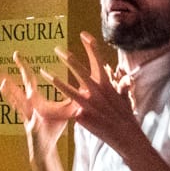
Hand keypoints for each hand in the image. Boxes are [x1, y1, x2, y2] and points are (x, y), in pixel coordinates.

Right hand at [0, 52, 76, 161]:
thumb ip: (71, 100)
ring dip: (11, 91)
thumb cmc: (52, 129)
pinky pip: (25, 118)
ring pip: (17, 100)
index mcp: (34, 99)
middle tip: (14, 53)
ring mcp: (28, 114)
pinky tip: (15, 114)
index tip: (16, 54)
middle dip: (20, 69)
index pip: (29, 79)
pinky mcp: (31, 126)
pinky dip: (20, 114)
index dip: (24, 67)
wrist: (44, 148)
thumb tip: (85, 89)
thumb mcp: (64, 112)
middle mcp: (28, 104)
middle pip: (23, 83)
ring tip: (3, 81)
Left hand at [42, 33, 143, 155]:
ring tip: (43, 72)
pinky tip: (49, 109)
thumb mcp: (121, 97)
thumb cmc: (125, 117)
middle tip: (57, 49)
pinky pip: (69, 110)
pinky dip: (62, 108)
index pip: (98, 60)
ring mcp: (88, 105)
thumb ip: (115, 86)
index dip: (91, 46)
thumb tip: (116, 75)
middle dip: (68, 59)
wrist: (126, 137)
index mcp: (107, 84)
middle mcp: (97, 92)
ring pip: (68, 90)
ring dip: (56, 80)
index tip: (83, 34)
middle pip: (80, 70)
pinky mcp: (81, 117)